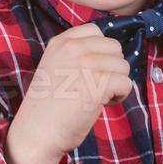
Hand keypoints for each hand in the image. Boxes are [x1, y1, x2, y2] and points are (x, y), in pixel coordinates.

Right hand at [5, 23, 132, 163]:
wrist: (36, 132)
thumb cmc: (47, 105)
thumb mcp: (55, 66)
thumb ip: (76, 55)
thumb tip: (108, 54)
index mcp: (61, 42)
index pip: (95, 31)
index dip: (100, 51)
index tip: (90, 70)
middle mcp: (73, 48)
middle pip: (114, 47)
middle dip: (111, 67)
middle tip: (95, 85)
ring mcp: (87, 64)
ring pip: (123, 66)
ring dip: (116, 83)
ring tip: (97, 96)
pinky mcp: (99, 83)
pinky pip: (126, 83)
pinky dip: (119, 96)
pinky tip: (102, 104)